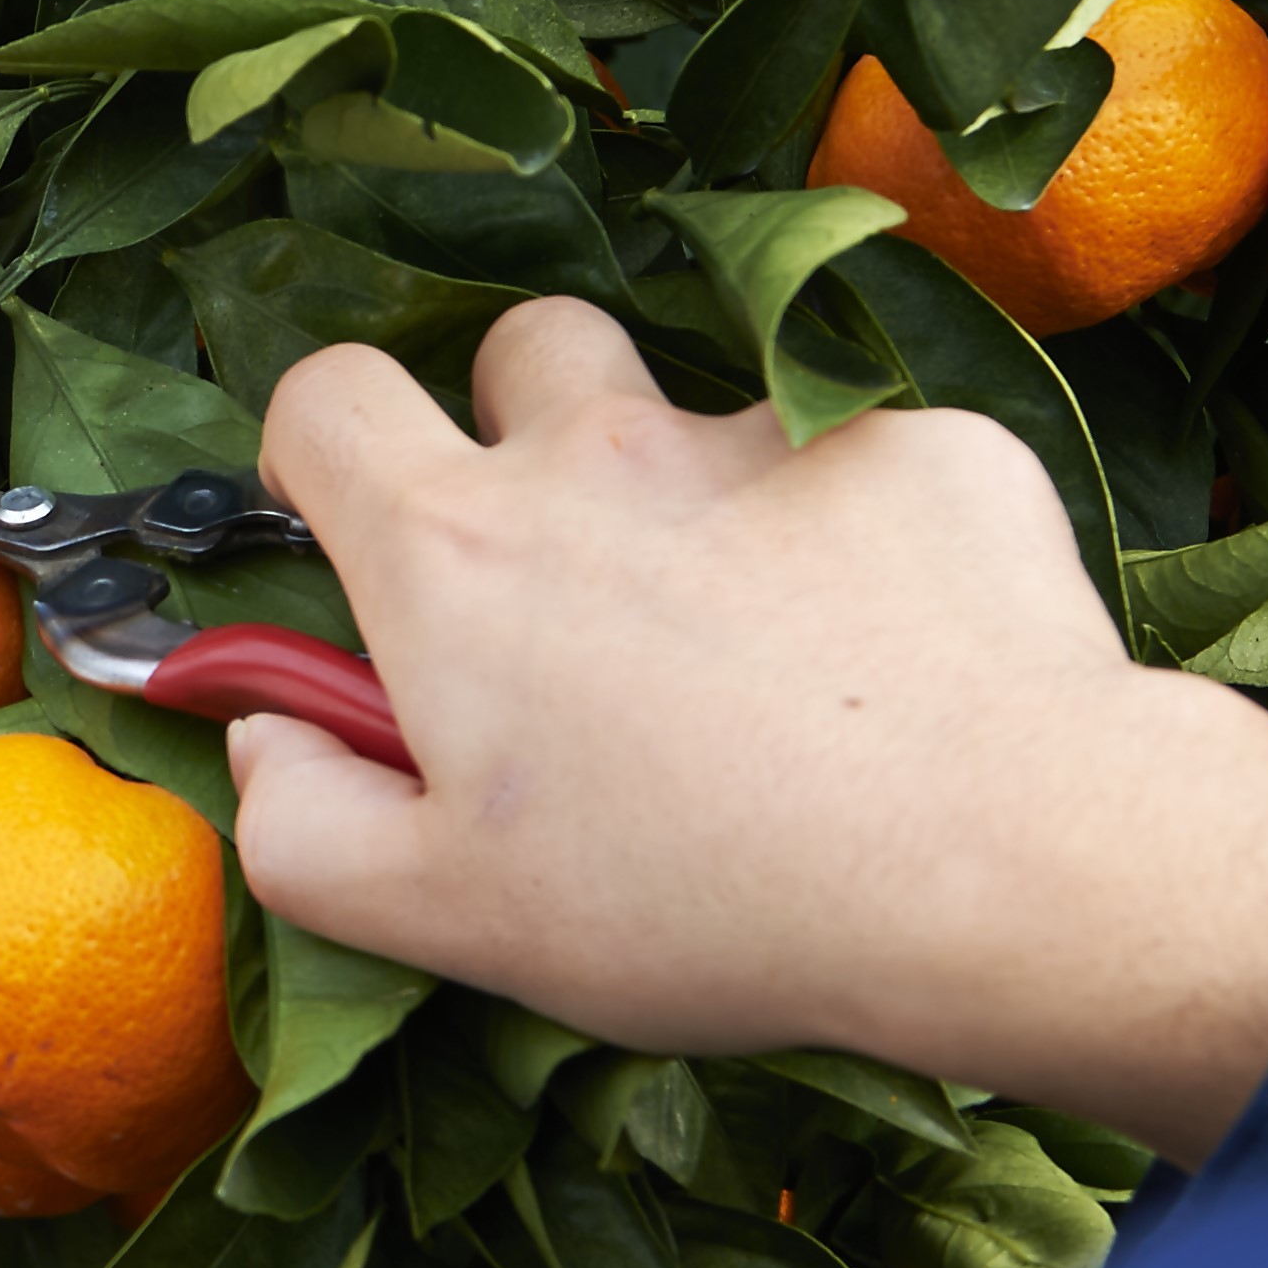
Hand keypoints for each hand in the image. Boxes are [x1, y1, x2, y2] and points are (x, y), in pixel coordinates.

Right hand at [235, 301, 1267, 1163]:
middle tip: (573, 579)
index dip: (319, 449)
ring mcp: (771, 433)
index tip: (353, 529)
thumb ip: (299, 824)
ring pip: (705, 416)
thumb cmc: (707, 900)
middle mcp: (601, 449)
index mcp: (458, 545)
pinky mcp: (922, 448)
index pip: (325, 394)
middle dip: (522, 428)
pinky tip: (901, 666)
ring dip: (701, 496)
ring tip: (758, 646)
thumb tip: (265, 737)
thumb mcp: (446, 917)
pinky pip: (863, 466)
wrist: (1002, 862)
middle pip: (523, 350)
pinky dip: (861, 544)